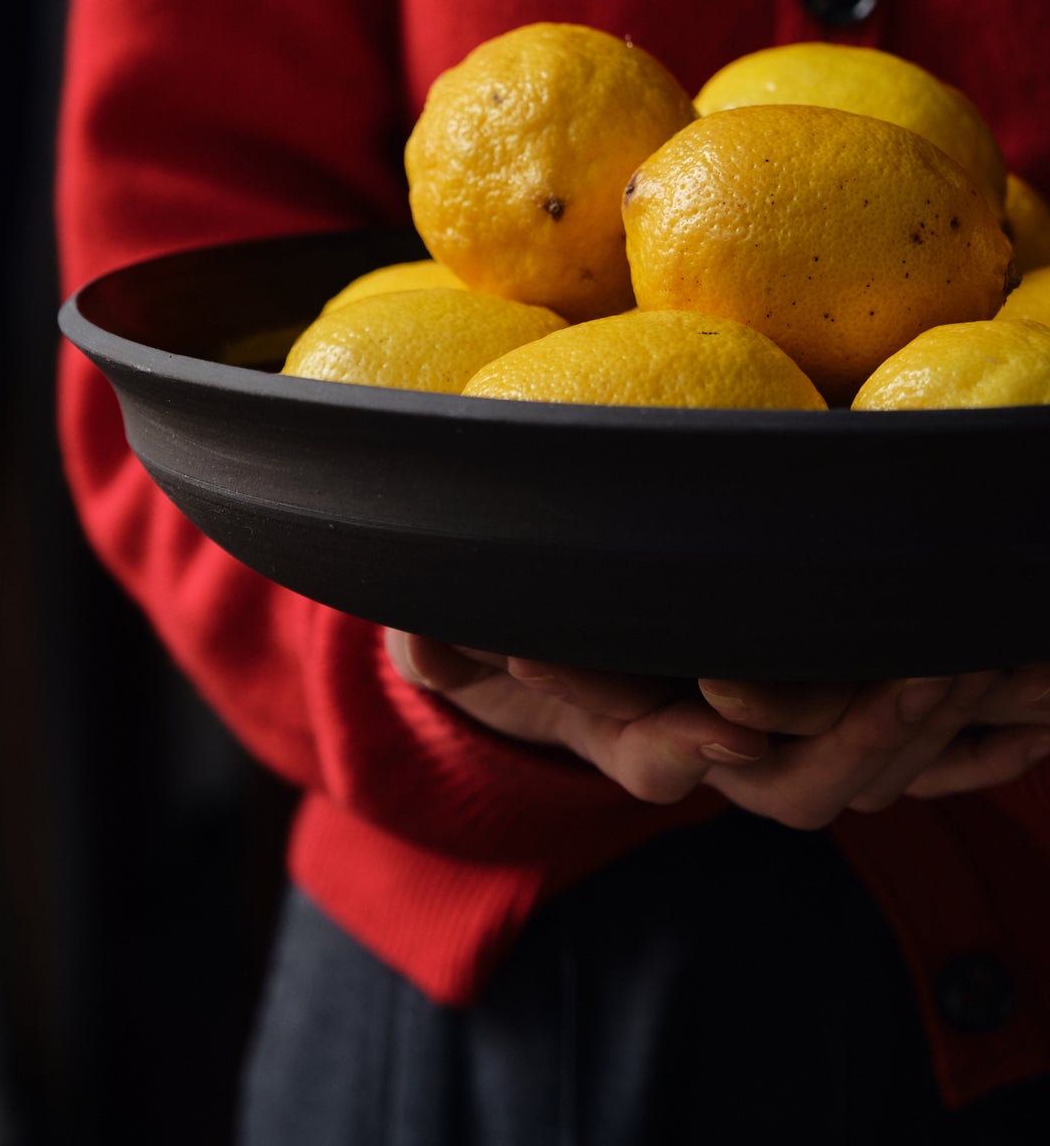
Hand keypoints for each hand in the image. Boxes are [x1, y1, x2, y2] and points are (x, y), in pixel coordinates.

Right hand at [387, 635, 1049, 824]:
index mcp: (629, 736)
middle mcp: (711, 755)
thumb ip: (440, 640)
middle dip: (862, 735)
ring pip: (861, 772)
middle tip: (919, 666)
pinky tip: (1022, 703)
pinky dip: (964, 742)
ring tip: (984, 656)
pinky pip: (903, 760)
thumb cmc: (506, 637)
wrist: (555, 660)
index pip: (668, 757)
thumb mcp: (452, 635)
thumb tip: (429, 639)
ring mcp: (770, 748)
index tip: (736, 710)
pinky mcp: (817, 725)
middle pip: (797, 785)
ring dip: (928, 729)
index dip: (699, 743)